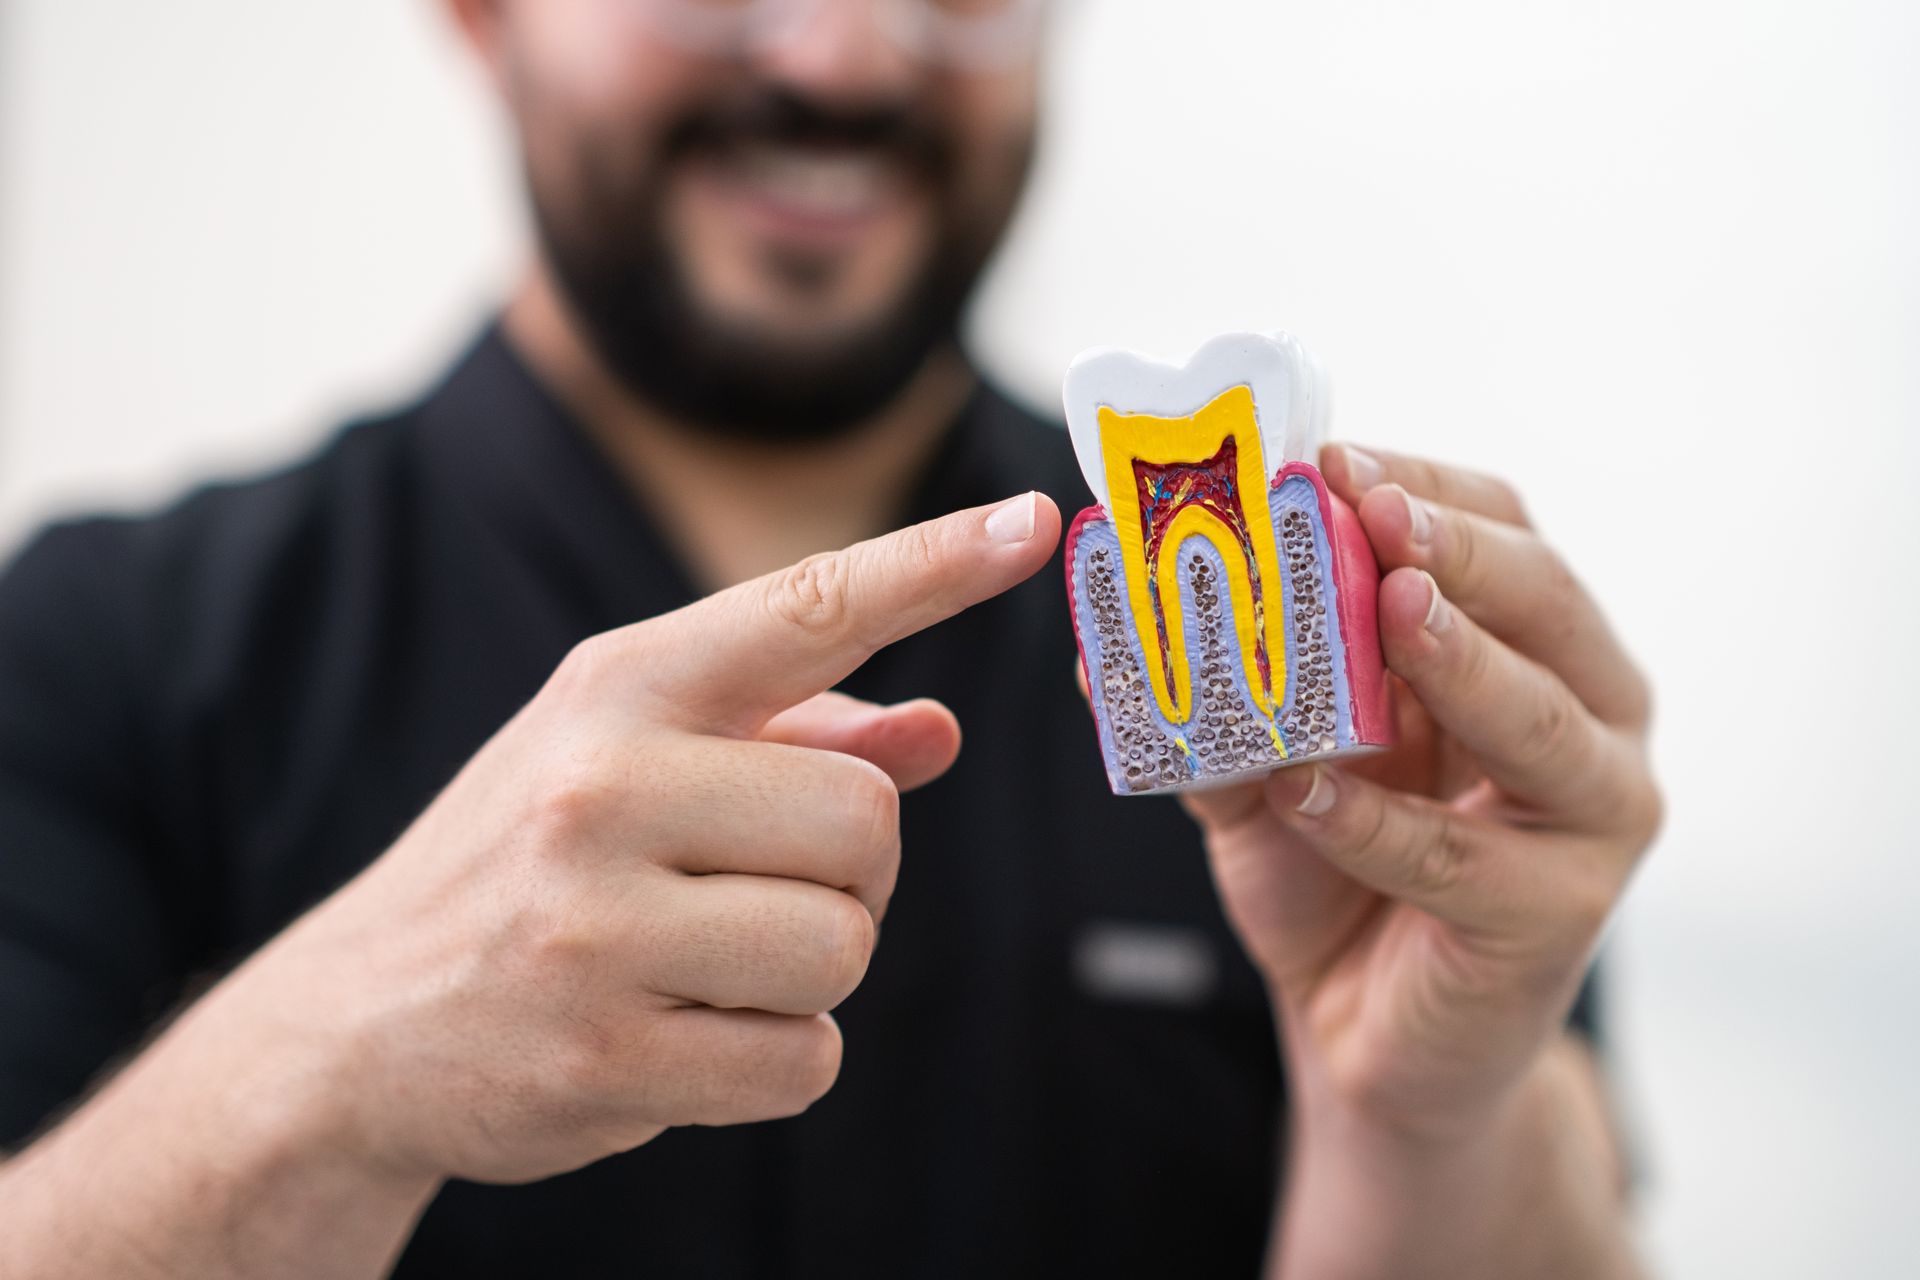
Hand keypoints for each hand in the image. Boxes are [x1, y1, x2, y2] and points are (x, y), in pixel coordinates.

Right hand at [205, 491, 1058, 1185]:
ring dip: (812, 969)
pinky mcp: (602, 1059)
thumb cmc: (530, 865)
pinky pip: (804, 1059)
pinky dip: (775, 1058)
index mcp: (618, 690)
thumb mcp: (634, 760)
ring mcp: (593, 928)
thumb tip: (942, 731)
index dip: (933, 564)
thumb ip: (798, 736)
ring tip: (710, 965)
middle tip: (766, 887)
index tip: (1035, 523)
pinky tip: (684, 1035)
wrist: (355, 1022)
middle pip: (869, 822)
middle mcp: (600, 788)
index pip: (806, 608)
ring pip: (846, 946)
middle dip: (854, 872)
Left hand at [1189, 445, 1658, 1139]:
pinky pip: (1459, 861)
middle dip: (1460, 550)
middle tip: (1378, 511)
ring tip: (1385, 608)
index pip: (1503, 532)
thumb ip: (1218, 694)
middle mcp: (1592, 715)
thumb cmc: (1338, 868)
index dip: (1426, 485)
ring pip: (1537, 721)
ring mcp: (1594, 819)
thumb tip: (1107, 623)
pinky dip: (1377, 821)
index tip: (1333, 455)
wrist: (1374, 1032)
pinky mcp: (1560, 919)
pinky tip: (1305, 791)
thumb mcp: (1271, 761)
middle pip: (1547, 603)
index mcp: (1538, 649)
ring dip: (1457, 660)